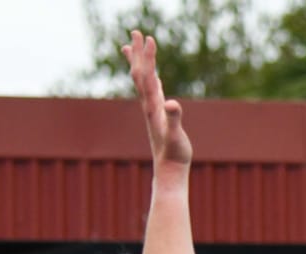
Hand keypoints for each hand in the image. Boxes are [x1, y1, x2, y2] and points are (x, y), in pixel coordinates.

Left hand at [124, 30, 190, 173]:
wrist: (168, 170)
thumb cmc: (174, 155)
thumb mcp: (176, 136)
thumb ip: (173, 119)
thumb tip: (171, 104)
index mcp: (152, 106)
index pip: (146, 76)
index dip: (147, 56)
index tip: (148, 37)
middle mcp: (148, 105)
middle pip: (139, 73)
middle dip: (138, 52)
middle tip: (135, 31)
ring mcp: (152, 109)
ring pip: (142, 80)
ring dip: (138, 62)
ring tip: (130, 46)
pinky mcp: (158, 115)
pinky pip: (150, 90)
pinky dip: (149, 77)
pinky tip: (151, 75)